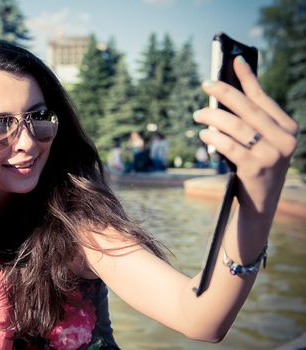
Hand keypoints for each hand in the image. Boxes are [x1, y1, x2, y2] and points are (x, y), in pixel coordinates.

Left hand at [193, 56, 297, 216]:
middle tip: (206, 84)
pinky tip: (203, 134)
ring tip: (198, 114)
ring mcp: (272, 155)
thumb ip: (251, 121)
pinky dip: (213, 137)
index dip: (248, 78)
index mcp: (289, 128)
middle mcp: (285, 139)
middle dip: (224, 93)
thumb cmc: (257, 165)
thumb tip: (225, 93)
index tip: (234, 60)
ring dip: (212, 116)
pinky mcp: (256, 168)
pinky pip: (228, 146)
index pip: (263, 98)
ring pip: (235, 126)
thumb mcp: (262, 142)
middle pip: (248, 108)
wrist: (261, 202)